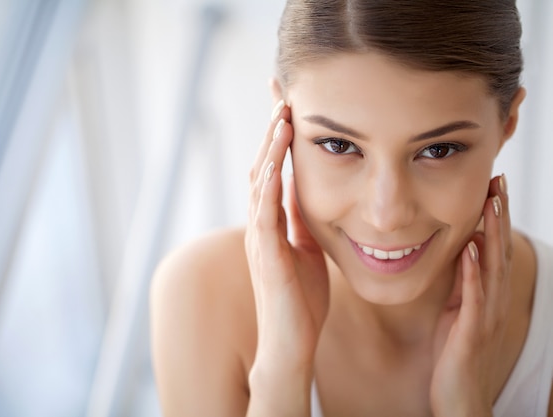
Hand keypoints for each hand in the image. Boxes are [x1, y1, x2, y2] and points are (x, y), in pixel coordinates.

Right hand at [245, 100, 328, 386]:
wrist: (291, 345)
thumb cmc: (301, 303)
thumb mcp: (308, 253)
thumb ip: (303, 225)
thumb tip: (311, 198)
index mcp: (273, 225)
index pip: (274, 171)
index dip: (280, 139)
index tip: (291, 107)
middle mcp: (261, 226)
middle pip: (262, 166)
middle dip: (272, 131)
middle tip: (282, 94)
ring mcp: (259, 238)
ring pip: (260, 182)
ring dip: (270, 148)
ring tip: (282, 115)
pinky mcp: (266, 254)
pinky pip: (265, 211)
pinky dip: (269, 182)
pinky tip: (278, 158)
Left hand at [430, 175, 510, 416]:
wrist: (459, 401)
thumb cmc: (455, 357)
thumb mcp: (457, 313)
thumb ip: (462, 285)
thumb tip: (459, 253)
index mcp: (487, 296)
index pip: (494, 249)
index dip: (496, 218)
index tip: (493, 186)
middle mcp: (493, 302)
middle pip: (499, 250)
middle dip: (500, 215)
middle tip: (499, 180)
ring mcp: (485, 317)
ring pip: (492, 268)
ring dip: (492, 234)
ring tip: (490, 202)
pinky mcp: (471, 332)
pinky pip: (473, 297)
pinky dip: (472, 271)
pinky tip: (468, 249)